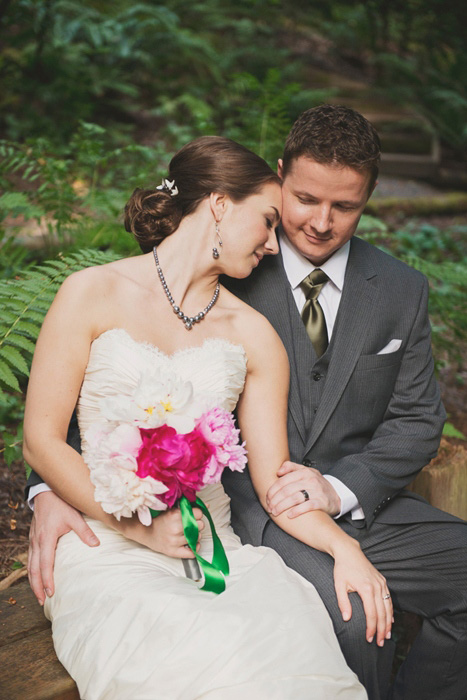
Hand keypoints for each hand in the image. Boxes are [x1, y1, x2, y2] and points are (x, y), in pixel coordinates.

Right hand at [28, 491, 98, 605]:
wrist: (46, 492)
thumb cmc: (60, 504)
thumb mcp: (74, 517)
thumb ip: (84, 532)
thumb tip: (96, 544)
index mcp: (46, 539)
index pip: (45, 564)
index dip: (47, 580)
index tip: (50, 592)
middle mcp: (36, 542)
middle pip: (34, 569)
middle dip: (37, 587)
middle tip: (43, 601)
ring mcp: (32, 541)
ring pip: (30, 565)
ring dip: (33, 581)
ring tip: (38, 594)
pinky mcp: (32, 539)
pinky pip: (30, 559)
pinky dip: (32, 571)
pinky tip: (36, 577)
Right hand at [145, 507, 204, 558]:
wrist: (146, 533)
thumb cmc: (161, 520)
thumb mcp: (173, 510)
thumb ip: (189, 507)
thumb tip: (207, 505)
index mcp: (175, 515)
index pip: (198, 513)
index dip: (198, 514)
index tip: (193, 515)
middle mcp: (175, 528)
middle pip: (200, 525)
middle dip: (197, 524)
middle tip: (190, 524)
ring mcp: (174, 541)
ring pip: (197, 537)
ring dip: (195, 535)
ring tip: (188, 533)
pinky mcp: (173, 552)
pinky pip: (192, 552)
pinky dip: (194, 548)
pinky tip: (190, 543)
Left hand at [266, 461, 340, 517]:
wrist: (336, 496)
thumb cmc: (317, 484)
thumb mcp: (306, 472)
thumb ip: (291, 467)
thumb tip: (278, 471)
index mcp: (304, 472)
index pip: (283, 480)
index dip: (273, 490)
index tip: (267, 498)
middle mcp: (310, 480)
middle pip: (287, 490)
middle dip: (275, 500)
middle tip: (269, 507)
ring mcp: (316, 491)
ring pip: (294, 498)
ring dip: (282, 506)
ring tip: (275, 512)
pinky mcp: (322, 502)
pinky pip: (307, 506)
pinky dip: (296, 511)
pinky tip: (289, 515)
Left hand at [332, 539, 392, 646]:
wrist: (349, 551)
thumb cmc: (342, 568)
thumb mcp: (339, 585)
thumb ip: (343, 603)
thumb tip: (346, 619)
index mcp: (366, 589)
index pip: (372, 614)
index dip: (371, 628)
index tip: (368, 638)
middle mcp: (377, 586)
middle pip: (382, 613)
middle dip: (381, 630)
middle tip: (379, 642)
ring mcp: (381, 583)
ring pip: (388, 607)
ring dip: (388, 623)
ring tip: (386, 635)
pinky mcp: (382, 580)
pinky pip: (389, 599)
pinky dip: (390, 611)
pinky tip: (389, 620)